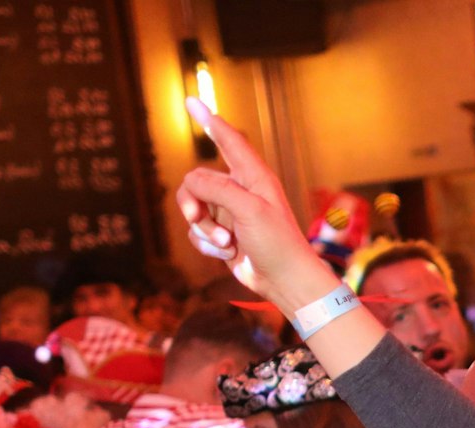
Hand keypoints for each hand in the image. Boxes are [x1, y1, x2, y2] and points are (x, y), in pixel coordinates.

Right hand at [177, 100, 337, 306]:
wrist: (284, 281)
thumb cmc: (276, 243)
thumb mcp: (248, 209)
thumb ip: (217, 189)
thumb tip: (192, 182)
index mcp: (252, 175)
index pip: (228, 139)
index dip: (209, 120)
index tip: (191, 100)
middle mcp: (239, 190)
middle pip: (195, 181)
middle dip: (193, 203)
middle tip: (195, 218)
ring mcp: (229, 212)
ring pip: (193, 209)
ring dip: (203, 230)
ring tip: (227, 244)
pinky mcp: (222, 234)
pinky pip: (196, 232)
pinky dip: (206, 245)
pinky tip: (226, 254)